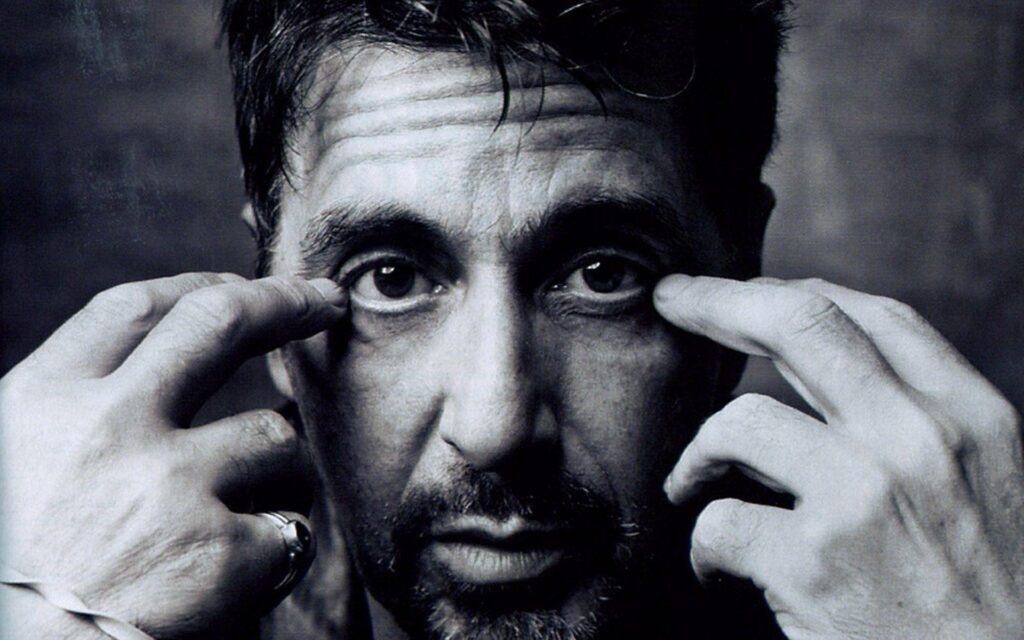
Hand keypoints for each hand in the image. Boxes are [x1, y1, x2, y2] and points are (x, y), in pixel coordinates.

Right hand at [0, 273, 346, 638]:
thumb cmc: (15, 577)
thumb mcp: (17, 466)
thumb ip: (80, 414)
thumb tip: (164, 361)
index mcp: (42, 404)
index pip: (132, 309)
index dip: (197, 285)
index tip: (238, 286)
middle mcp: (107, 430)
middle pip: (219, 323)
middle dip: (285, 300)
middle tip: (325, 299)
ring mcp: (168, 488)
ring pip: (275, 436)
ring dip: (280, 468)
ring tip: (248, 512)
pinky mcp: (221, 553)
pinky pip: (289, 526)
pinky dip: (278, 549)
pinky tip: (243, 578)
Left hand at [655, 275, 1023, 638]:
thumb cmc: (989, 599)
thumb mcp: (985, 484)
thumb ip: (918, 423)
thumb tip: (823, 368)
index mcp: (972, 417)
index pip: (873, 315)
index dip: (793, 290)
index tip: (742, 293)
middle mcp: (920, 439)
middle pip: (798, 322)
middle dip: (718, 300)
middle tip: (674, 300)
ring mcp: (863, 496)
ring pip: (739, 421)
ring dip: (699, 453)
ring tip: (693, 484)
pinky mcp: (812, 562)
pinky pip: (717, 521)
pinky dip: (702, 545)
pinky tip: (715, 566)